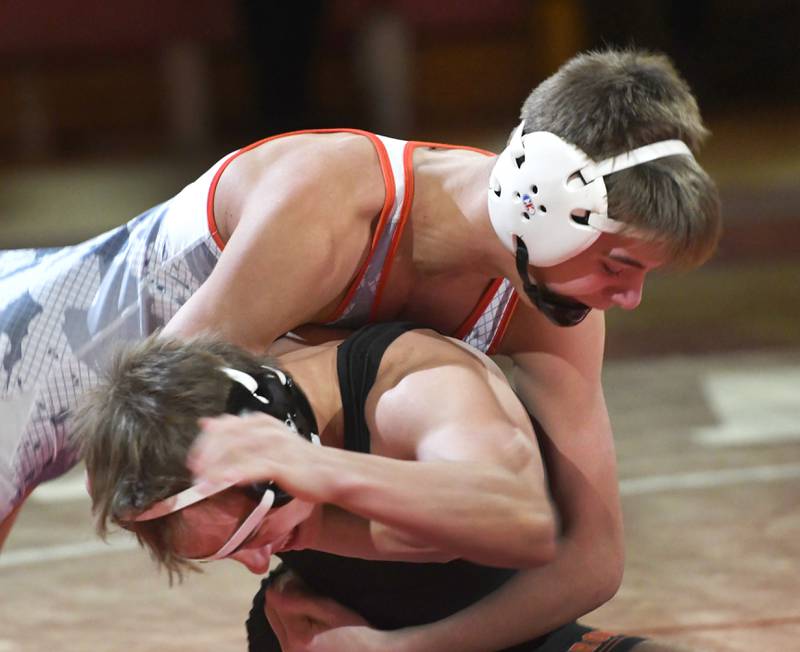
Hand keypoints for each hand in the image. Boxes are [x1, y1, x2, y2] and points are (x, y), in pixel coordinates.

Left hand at [188, 413, 320, 497]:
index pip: (223, 425)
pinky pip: (251, 469)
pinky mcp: (281, 464)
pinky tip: (220, 484)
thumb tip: (206, 422)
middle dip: (206, 456)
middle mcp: (266, 428)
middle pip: (225, 438)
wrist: (330, 471)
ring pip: (235, 453)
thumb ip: (238, 432)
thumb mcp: (265, 440)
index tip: (192, 460)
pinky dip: (232, 476)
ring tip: (199, 484)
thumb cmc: (297, 460)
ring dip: (214, 469)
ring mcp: (275, 445)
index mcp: (260, 421)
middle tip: (193, 473)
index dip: (205, 442)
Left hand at [265, 572, 399, 651]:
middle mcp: (289, 650)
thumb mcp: (331, 610)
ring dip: (287, 608)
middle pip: (271, 613)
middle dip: (282, 595)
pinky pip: (285, 633)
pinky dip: (292, 621)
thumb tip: (274, 588)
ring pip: (277, 622)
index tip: (299, 574)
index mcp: (297, 637)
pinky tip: (310, 616)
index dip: (284, 583)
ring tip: (307, 599)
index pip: (274, 601)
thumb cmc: (356, 632)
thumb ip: (301, 599)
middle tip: (301, 584)